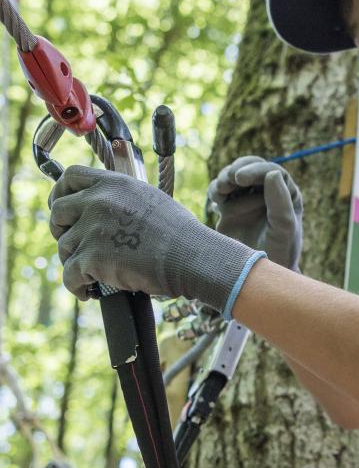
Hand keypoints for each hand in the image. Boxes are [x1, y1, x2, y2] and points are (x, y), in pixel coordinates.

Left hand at [49, 165, 262, 313]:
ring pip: (64, 247)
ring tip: (93, 274)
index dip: (61, 193)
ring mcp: (93, 229)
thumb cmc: (180, 234)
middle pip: (57, 211)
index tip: (64, 208)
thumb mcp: (150, 200)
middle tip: (75, 244)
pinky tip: (90, 291)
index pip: (70, 176)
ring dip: (75, 262)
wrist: (192, 256)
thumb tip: (103, 208)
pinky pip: (69, 276)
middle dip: (61, 229)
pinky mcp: (91, 258)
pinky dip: (77, 287)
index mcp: (115, 183)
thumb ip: (122, 198)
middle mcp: (99, 201)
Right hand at [207, 156, 302, 271]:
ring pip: (234, 177)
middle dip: (238, 170)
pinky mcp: (230, 209)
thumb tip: (272, 173)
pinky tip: (216, 201)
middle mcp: (267, 194)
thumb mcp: (283, 229)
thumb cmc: (278, 254)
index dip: (255, 170)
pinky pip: (221, 191)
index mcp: (287, 195)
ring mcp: (248, 200)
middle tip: (229, 181)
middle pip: (251, 168)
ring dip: (225, 179)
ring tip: (221, 192)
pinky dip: (216, 190)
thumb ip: (280, 202)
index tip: (240, 178)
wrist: (258, 276)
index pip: (271, 171)